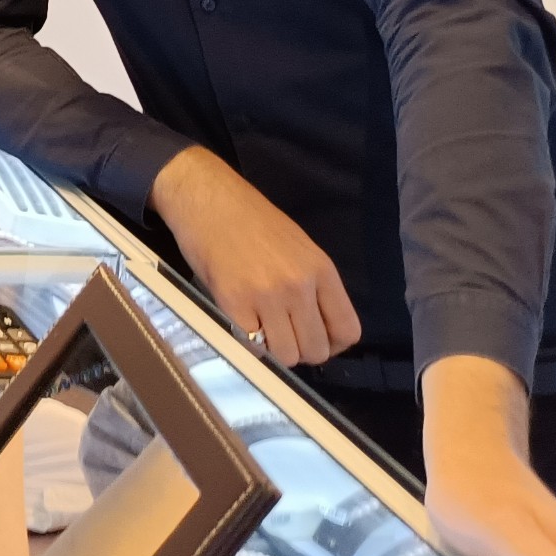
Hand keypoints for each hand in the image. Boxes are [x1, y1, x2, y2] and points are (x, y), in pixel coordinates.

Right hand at [149, 146, 360, 365]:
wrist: (207, 199)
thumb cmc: (251, 220)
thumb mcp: (299, 247)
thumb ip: (313, 286)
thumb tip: (315, 327)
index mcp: (321, 270)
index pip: (347, 331)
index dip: (332, 345)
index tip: (314, 338)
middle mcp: (299, 286)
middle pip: (316, 350)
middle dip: (300, 350)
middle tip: (282, 336)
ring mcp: (266, 296)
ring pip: (286, 356)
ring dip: (274, 352)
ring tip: (259, 330)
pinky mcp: (233, 303)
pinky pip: (251, 347)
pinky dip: (247, 343)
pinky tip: (240, 321)